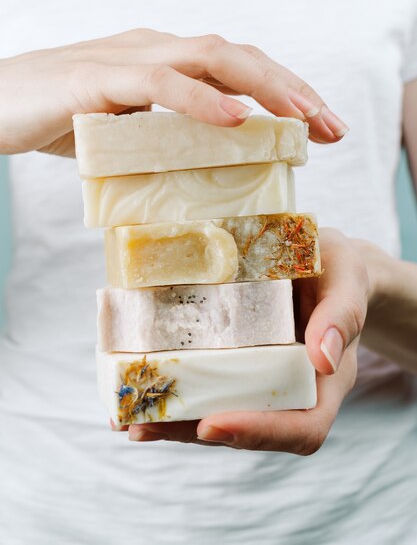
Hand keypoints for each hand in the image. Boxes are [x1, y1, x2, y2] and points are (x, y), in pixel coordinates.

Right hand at [0, 29, 347, 155]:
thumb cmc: (60, 118)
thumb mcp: (128, 130)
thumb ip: (167, 137)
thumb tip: (208, 168)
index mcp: (165, 61)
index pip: (238, 68)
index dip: (286, 91)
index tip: (323, 128)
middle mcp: (154, 50)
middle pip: (239, 56)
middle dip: (292, 88)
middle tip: (332, 128)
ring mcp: (127, 60)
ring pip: (210, 58)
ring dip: (262, 86)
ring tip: (302, 118)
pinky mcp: (97, 79)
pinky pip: (158, 81)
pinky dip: (198, 98)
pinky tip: (233, 118)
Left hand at [125, 229, 368, 452]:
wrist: (322, 262)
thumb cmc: (338, 271)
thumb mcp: (347, 281)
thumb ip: (342, 314)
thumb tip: (323, 358)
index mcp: (323, 382)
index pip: (302, 428)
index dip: (259, 434)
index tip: (212, 423)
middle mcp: (287, 389)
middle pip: (247, 429)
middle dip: (194, 431)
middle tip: (146, 424)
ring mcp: (257, 378)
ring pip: (218, 412)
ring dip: (172, 420)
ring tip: (128, 415)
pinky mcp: (234, 360)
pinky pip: (205, 384)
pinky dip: (170, 389)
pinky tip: (134, 385)